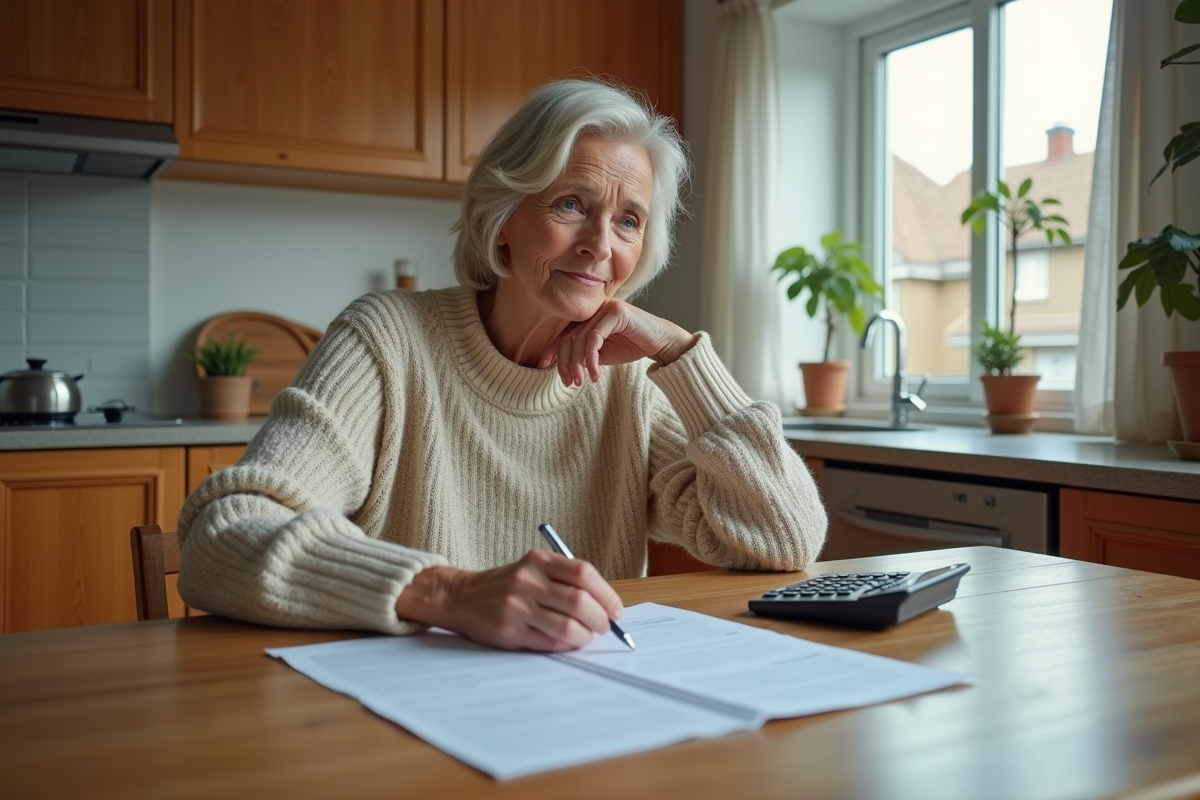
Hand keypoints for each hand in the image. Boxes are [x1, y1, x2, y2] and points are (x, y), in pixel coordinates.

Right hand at [395, 550, 624, 651]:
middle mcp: (527, 580)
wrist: (461, 596)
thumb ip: (565, 581)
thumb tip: (607, 607)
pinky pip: (550, 643)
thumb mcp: (533, 569)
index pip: (583, 573)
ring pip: (568, 627)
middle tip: (604, 627)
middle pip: (579, 602)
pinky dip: (566, 646)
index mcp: (538, 560)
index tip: (616, 610)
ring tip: (586, 637)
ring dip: (585, 637)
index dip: (607, 594)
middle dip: (600, 619)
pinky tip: (566, 642)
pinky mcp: (509, 631)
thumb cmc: (507, 585)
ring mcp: (517, 606)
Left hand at [538, 299, 697, 385]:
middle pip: (570, 337)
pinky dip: (591, 359)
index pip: (565, 333)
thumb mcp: (603, 354)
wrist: (661, 343)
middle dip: (566, 362)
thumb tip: (562, 367)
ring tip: (581, 382)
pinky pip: (595, 338)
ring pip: (580, 339)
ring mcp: (606, 308)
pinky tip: (595, 374)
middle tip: (570, 382)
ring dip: (578, 364)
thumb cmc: (633, 347)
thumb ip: (584, 355)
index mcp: (589, 317)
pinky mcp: (616, 312)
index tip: (543, 366)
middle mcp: (595, 309)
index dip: (553, 350)